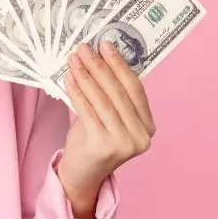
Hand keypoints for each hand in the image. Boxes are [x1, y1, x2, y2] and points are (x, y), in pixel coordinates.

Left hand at [56, 40, 156, 218]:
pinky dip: (77, 91)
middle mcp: (141, 136)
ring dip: (86, 76)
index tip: (106, 44)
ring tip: (74, 59)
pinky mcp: (103, 147)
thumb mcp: (109, 116)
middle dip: (99, 66)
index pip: (135, 88)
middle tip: (85, 48)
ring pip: (102, 100)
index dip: (120, 64)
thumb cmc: (94, 139)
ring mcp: (124, 143)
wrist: (82, 174)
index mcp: (148, 126)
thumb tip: (100, 56)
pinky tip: (69, 78)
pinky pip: (87, 111)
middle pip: (118, 92)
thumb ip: (111, 93)